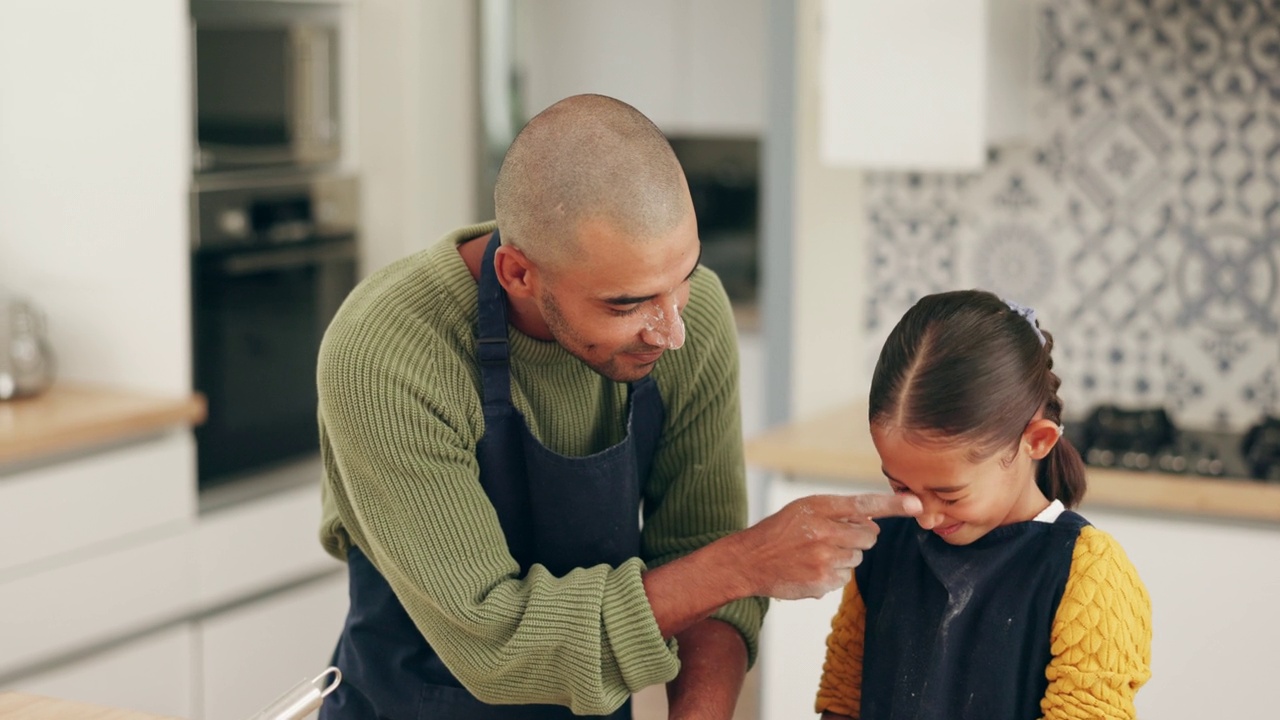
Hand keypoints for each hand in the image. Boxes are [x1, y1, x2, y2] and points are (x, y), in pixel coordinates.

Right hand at [736, 493, 920, 599]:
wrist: (749, 560)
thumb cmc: (779, 531)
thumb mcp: (804, 509)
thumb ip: (838, 511)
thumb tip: (873, 521)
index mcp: (819, 507)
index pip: (864, 504)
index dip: (893, 505)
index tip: (917, 505)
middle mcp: (823, 531)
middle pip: (868, 536)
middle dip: (859, 537)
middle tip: (833, 537)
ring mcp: (823, 559)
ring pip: (857, 558)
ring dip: (844, 556)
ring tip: (815, 554)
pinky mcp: (821, 582)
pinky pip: (845, 578)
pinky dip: (833, 575)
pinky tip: (811, 569)